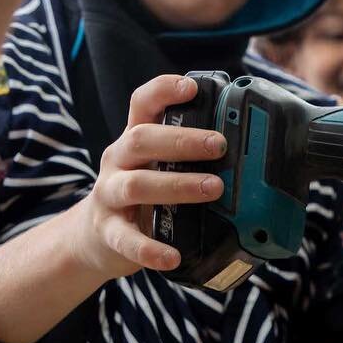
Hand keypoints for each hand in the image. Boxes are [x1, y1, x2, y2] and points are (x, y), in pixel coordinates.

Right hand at [67, 75, 225, 280]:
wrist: (93, 237)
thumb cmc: (140, 195)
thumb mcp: (156, 166)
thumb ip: (187, 156)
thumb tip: (248, 152)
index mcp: (134, 140)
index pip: (142, 104)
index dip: (164, 90)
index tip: (192, 86)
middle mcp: (118, 161)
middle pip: (142, 140)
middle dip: (182, 140)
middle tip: (219, 144)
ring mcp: (109, 195)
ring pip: (138, 185)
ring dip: (177, 185)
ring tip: (214, 188)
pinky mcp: (109, 231)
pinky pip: (128, 240)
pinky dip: (150, 249)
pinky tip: (173, 256)